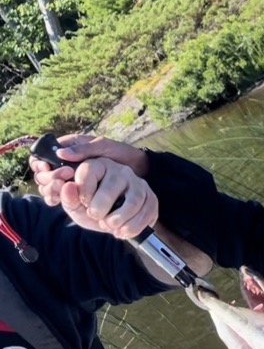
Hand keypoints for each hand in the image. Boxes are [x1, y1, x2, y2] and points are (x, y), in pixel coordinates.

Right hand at [30, 134, 147, 205]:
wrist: (138, 169)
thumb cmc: (121, 153)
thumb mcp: (105, 146)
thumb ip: (85, 149)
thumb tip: (60, 152)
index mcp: (68, 148)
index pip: (42, 155)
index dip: (40, 163)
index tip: (46, 169)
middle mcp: (65, 163)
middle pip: (43, 173)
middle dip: (47, 178)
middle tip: (60, 182)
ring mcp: (71, 178)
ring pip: (49, 185)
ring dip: (50, 190)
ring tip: (61, 192)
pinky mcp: (77, 192)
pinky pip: (61, 196)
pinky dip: (57, 199)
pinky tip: (60, 201)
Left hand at [57, 158, 158, 239]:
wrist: (112, 222)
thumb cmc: (92, 208)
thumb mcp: (75, 205)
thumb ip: (67, 197)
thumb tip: (68, 186)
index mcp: (98, 165)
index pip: (89, 171)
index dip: (83, 192)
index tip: (83, 204)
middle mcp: (120, 170)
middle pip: (112, 188)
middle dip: (100, 209)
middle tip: (96, 217)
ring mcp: (138, 184)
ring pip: (133, 201)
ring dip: (119, 219)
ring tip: (110, 226)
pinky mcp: (151, 198)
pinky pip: (147, 212)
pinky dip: (134, 227)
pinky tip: (123, 231)